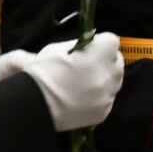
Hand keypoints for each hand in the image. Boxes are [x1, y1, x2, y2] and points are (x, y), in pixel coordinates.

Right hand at [0, 33, 123, 130]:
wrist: (35, 104)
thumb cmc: (42, 72)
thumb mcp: (55, 49)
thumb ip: (77, 45)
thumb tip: (86, 45)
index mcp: (99, 53)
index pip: (111, 40)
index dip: (100, 43)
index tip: (89, 47)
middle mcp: (109, 73)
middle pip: (117, 61)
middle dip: (105, 60)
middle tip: (87, 64)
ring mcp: (108, 94)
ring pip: (114, 81)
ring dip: (103, 78)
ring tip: (83, 82)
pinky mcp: (104, 111)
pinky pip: (106, 99)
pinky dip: (97, 96)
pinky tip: (81, 97)